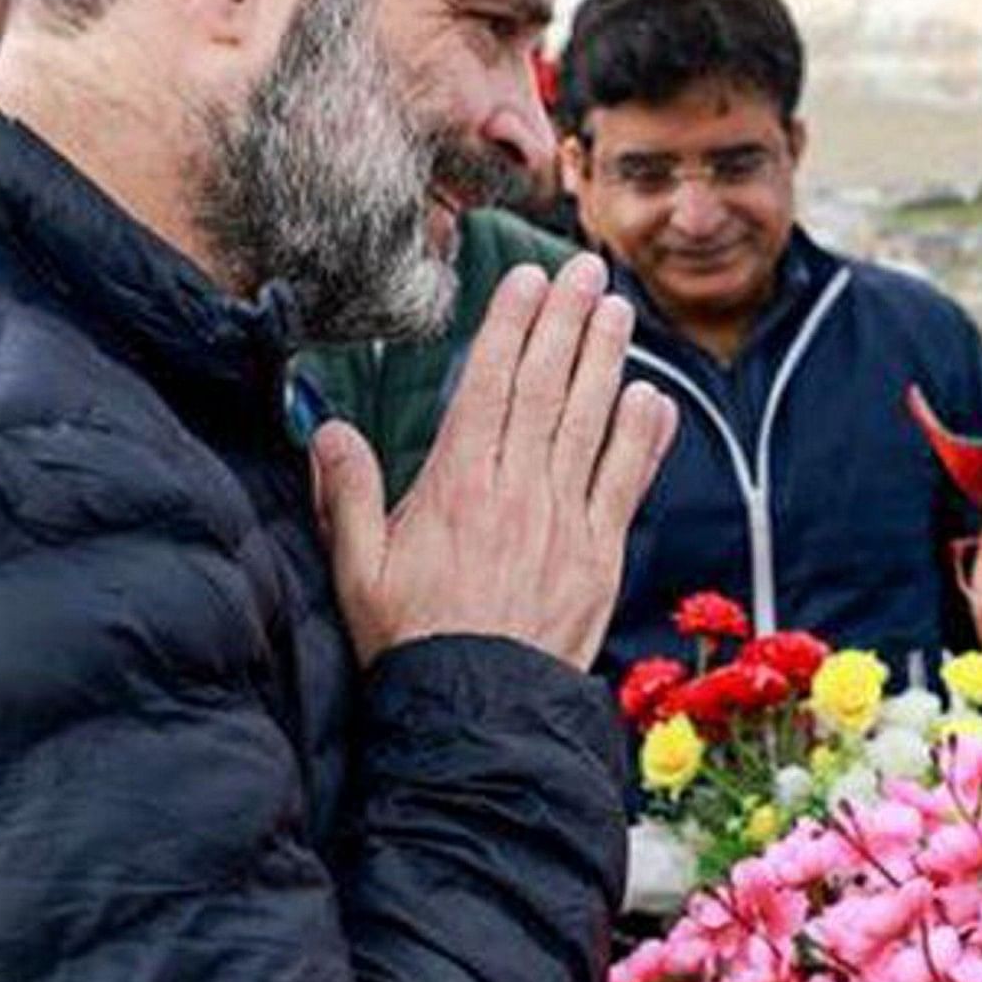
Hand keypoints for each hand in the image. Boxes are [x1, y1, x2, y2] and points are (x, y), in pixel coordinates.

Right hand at [314, 253, 675, 668]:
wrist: (477, 711)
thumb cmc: (411, 642)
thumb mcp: (358, 570)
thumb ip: (345, 494)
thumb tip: (329, 428)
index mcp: (456, 487)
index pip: (488, 386)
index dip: (510, 327)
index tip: (526, 280)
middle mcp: (516, 492)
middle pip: (545, 389)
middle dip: (566, 324)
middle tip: (587, 271)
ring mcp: (564, 521)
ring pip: (588, 423)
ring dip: (606, 362)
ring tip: (619, 311)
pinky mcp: (601, 555)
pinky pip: (625, 483)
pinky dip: (641, 438)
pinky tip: (653, 398)